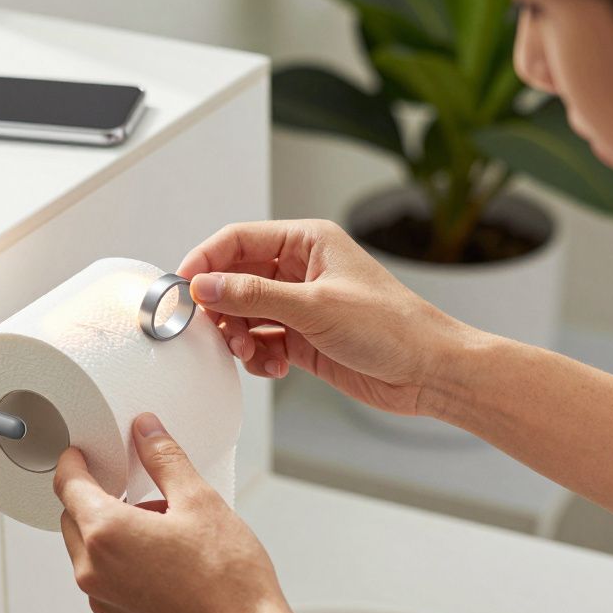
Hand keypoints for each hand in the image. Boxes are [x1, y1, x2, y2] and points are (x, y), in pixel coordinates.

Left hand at [54, 412, 308, 612]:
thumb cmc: (228, 581)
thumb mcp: (199, 500)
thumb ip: (164, 459)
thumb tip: (147, 432)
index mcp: (106, 534)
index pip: (68, 484)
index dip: (74, 460)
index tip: (84, 452)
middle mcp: (94, 570)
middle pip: (72, 516)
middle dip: (95, 494)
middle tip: (133, 484)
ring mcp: (104, 599)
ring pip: (87, 548)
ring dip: (108, 527)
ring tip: (160, 522)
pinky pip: (104, 575)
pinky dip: (118, 557)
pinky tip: (161, 553)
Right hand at [176, 219, 469, 416]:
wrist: (429, 372)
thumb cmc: (393, 328)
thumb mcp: (316, 307)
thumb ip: (255, 296)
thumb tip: (207, 286)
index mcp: (307, 242)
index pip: (238, 240)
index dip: (206, 261)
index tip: (182, 287)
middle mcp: (301, 270)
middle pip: (236, 279)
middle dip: (221, 307)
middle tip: (213, 330)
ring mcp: (301, 305)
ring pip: (245, 314)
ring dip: (239, 336)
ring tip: (249, 353)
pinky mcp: (303, 338)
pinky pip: (262, 341)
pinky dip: (259, 356)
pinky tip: (274, 367)